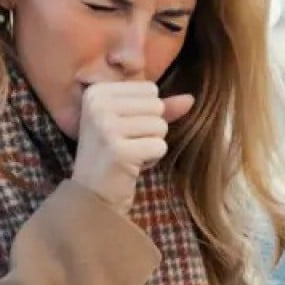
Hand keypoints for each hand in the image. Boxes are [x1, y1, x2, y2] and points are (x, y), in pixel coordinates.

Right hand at [71, 81, 193, 213]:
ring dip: (151, 144)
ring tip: (129, 154)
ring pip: (160, 126)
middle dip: (149, 129)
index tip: (122, 130)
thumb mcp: (131, 122)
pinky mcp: (119, 151)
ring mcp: (106, 127)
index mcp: (97, 92)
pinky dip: (152, 159)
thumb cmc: (113, 154)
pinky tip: (132, 165)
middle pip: (156, 106)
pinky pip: (160, 146)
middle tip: (126, 144)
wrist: (94, 194)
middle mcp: (98, 105)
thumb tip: (191, 99)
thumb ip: (160, 107)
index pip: (149, 89)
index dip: (144, 113)